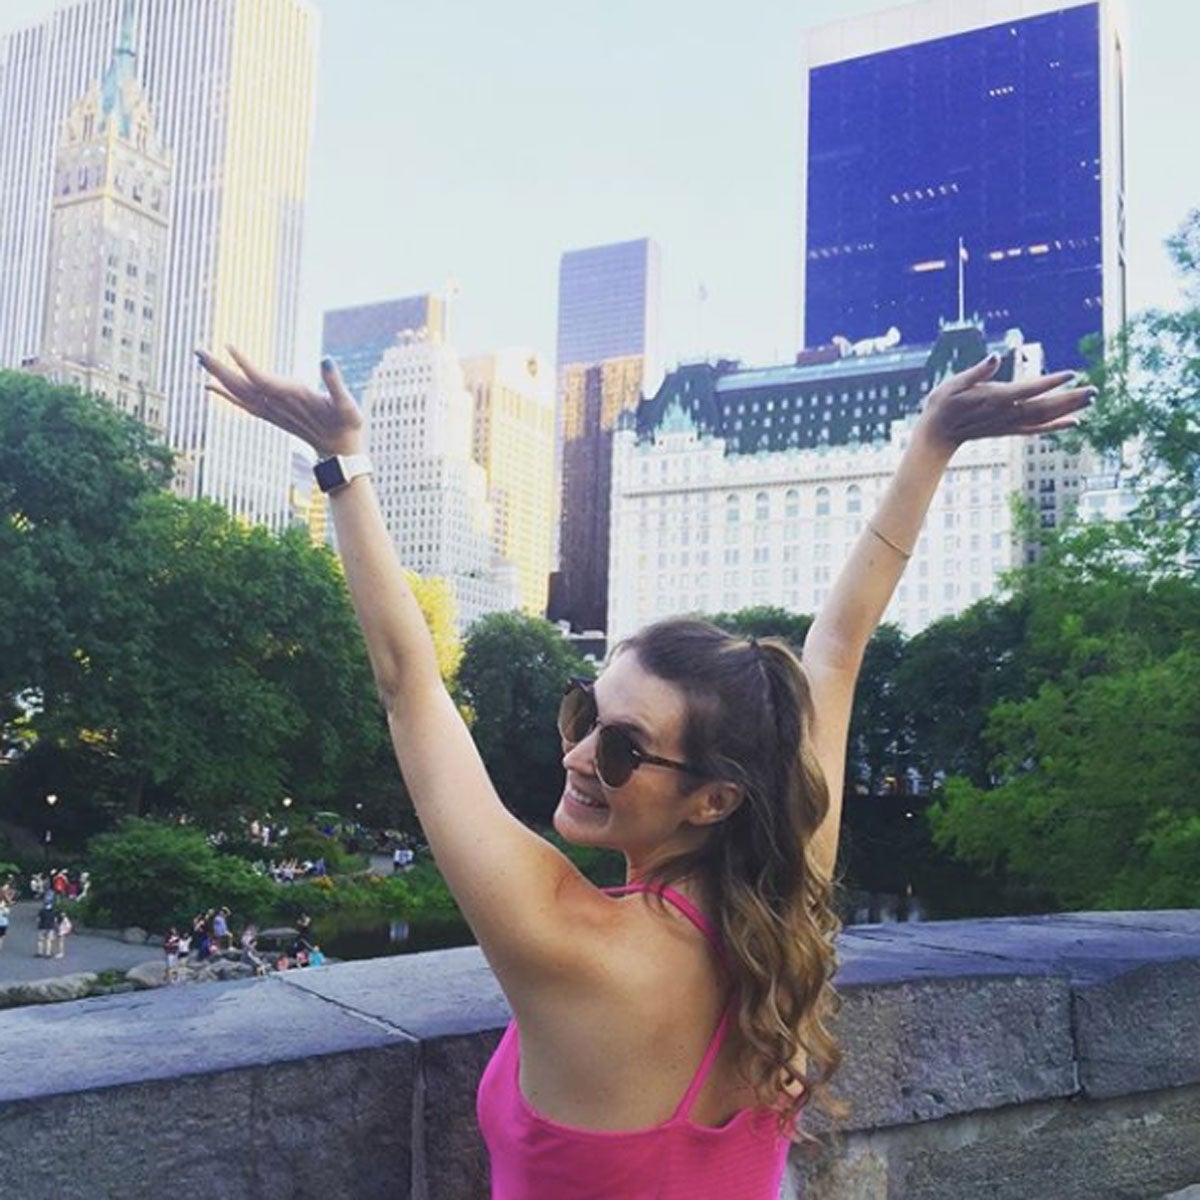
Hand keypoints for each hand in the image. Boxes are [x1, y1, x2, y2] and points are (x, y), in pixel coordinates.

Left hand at [195, 347, 363, 457]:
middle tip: (198, 350)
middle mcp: (277, 406)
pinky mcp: (271, 415)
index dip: (245, 365)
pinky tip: (210, 385)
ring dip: (218, 376)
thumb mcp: (348, 404)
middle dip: (219, 368)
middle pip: (241, 386)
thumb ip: (336, 383)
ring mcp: (272, 412)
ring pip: (239, 393)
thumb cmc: (347, 425)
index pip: (262, 381)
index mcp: (294, 398)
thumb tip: (326, 360)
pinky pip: (242, 404)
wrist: (340, 452)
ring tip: (200, 358)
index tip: (228, 346)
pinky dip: (225, 394)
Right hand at [918, 354, 1094, 453]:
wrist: (937, 435)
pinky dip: (1057, 425)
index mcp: (994, 399)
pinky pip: (1038, 429)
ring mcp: (1009, 424)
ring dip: (1069, 408)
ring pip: (1044, 417)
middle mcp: (1006, 414)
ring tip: (1090, 399)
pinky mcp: (1009, 430)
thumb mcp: (953, 384)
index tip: (1072, 374)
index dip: (1049, 382)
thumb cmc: (943, 405)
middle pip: (1043, 406)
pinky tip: (1074, 421)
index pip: (1027, 390)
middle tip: (1094, 390)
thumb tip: (994, 357)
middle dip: (1069, 398)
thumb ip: (976, 372)